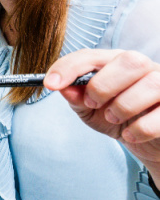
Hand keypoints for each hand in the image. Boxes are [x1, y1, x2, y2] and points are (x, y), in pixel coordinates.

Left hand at [44, 49, 159, 179]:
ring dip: (123, 106)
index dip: (68, 67)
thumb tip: (61, 87)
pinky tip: (130, 135)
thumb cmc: (119, 121)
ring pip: (150, 83)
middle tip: (93, 104)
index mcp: (116, 62)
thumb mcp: (91, 111)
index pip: (91, 55)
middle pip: (129, 60)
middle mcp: (144, 67)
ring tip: (113, 119)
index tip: (50, 84)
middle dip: (103, 85)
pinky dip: (140, 128)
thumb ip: (77, 98)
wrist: (149, 145)